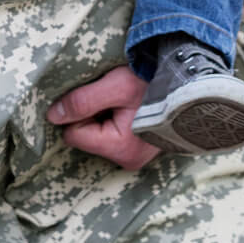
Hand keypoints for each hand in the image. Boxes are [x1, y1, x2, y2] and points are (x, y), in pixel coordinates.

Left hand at [46, 65, 160, 171]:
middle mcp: (127, 159)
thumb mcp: (115, 86)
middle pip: (85, 136)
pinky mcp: (138, 148)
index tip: (95, 96)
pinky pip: (111, 134)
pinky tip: (127, 106)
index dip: (76, 112)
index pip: (73, 134)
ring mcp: (134, 156)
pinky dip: (112, 118)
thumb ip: (82, 101)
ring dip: (101, 114)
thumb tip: (53, 116)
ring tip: (122, 99)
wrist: (190, 83)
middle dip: (89, 114)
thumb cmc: (154, 83)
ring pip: (96, 134)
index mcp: (120, 149)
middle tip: (110, 96)